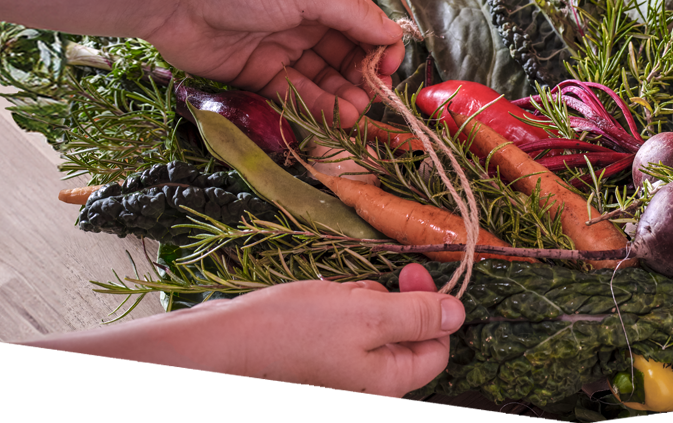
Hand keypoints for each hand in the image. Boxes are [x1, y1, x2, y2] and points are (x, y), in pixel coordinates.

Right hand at [0, 264, 462, 422]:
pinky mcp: (302, 386)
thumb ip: (417, 315)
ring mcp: (330, 397)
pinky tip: (308, 310)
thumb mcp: (366, 311)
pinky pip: (333, 349)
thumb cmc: (286, 331)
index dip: (432, 307)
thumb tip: (458, 314)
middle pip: (398, 346)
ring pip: (364, 344)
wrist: (215, 351)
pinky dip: (330, 325)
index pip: (435, 350)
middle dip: (387, 306)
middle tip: (360, 285)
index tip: (411, 271)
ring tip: (328, 297)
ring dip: (356, 312)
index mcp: (384, 387)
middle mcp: (361, 401)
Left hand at [140, 0, 405, 127]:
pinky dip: (315, 106)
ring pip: (321, 78)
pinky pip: (293, 93)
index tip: (391, 70)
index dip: (380, 48)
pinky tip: (333, 116)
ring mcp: (280, 47)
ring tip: (354, 114)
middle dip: (362, 78)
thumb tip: (393, 35)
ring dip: (342, 97)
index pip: (363, 25)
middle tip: (373, 100)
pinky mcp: (256, 73)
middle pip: (345, 55)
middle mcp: (303, 20)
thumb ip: (354, 15)